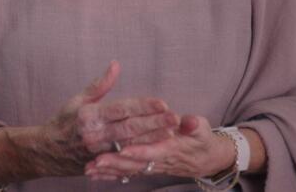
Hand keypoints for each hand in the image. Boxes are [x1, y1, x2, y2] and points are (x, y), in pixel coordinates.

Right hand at [42, 61, 179, 172]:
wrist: (48, 151)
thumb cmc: (64, 122)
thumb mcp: (78, 100)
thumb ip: (100, 84)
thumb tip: (116, 65)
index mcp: (89, 115)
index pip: (121, 109)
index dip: (142, 106)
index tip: (161, 102)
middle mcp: (95, 134)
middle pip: (129, 128)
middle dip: (154, 123)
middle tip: (174, 117)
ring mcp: (99, 151)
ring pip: (131, 145)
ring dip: (152, 139)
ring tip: (172, 133)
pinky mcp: (103, 163)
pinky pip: (127, 160)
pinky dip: (143, 155)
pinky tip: (158, 150)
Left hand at [85, 114, 234, 182]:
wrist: (206, 159)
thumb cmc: (202, 139)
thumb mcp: (202, 129)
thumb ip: (193, 125)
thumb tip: (190, 120)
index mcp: (172, 148)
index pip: (153, 151)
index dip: (139, 151)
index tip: (123, 149)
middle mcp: (159, 161)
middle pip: (135, 164)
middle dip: (116, 163)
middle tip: (96, 161)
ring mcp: (151, 167)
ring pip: (128, 170)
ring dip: (109, 171)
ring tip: (89, 169)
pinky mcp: (146, 168)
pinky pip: (126, 174)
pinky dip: (110, 175)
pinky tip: (93, 175)